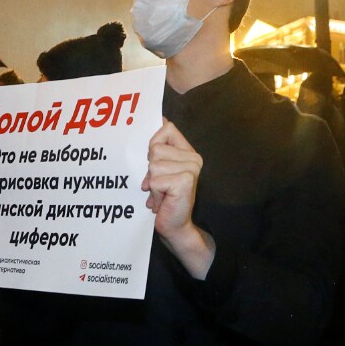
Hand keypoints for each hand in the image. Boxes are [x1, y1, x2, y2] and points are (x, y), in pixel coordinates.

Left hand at [141, 119, 214, 278]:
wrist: (175, 226)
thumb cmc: (165, 198)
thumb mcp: (159, 170)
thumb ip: (158, 149)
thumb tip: (159, 119)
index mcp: (188, 152)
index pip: (167, 129)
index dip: (154, 144)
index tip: (156, 162)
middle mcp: (193, 158)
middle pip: (155, 149)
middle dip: (150, 170)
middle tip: (160, 185)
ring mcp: (191, 169)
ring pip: (153, 166)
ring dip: (152, 184)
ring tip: (161, 194)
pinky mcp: (185, 181)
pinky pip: (155, 181)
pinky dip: (155, 193)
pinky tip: (163, 201)